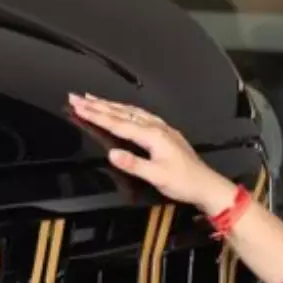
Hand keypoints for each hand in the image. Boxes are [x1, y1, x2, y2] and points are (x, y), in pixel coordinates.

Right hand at [68, 93, 235, 213]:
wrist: (205, 184)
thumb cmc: (184, 182)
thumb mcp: (157, 177)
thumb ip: (133, 164)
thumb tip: (112, 154)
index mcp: (153, 136)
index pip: (118, 123)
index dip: (96, 115)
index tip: (78, 107)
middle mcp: (156, 128)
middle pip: (122, 112)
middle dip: (97, 104)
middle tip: (77, 98)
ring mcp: (161, 129)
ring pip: (131, 111)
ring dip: (110, 104)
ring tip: (93, 99)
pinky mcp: (165, 133)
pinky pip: (141, 115)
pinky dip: (125, 109)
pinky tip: (122, 108)